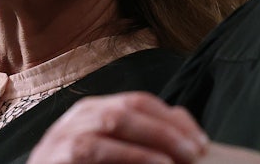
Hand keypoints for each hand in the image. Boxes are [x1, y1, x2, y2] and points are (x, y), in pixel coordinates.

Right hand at [27, 92, 207, 163]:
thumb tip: (183, 128)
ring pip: (112, 121)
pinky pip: (93, 150)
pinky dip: (130, 156)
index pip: (138, 101)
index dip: (173, 118)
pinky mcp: (57, 157)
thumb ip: (138, 142)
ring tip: (183, 158)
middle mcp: (78, 117)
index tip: (202, 140)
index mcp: (93, 111)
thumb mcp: (112, 155)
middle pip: (128, 107)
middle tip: (197, 150)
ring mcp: (63, 135)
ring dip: (153, 137)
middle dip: (168, 127)